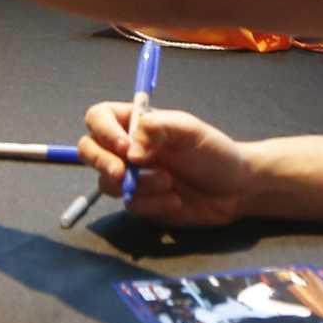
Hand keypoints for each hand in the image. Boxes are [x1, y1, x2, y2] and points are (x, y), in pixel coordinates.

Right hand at [78, 101, 250, 226]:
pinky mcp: (141, 202)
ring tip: (170, 184)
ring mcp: (132, 177)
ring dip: (138, 185)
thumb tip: (130, 150)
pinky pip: (130, 205)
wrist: (234, 190)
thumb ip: (158, 129)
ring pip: (107, 182)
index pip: (99, 118)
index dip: (103, 130)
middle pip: (88, 150)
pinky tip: (176, 201)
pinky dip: (152, 204)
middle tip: (122, 173)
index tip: (124, 146)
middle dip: (102, 162)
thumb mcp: (190, 130)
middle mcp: (127, 149)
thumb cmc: (214, 151)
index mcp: (136, 123)